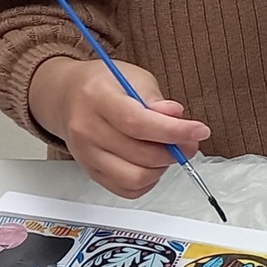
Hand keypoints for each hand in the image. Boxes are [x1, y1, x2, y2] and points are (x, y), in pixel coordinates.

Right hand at [28, 57, 210, 198]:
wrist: (66, 96)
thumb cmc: (102, 85)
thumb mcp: (132, 77)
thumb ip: (155, 98)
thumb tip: (176, 115)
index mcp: (97, 99)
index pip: (138, 123)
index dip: (174, 131)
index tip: (199, 131)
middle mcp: (87, 130)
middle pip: (141, 155)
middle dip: (176, 151)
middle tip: (189, 141)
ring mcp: (86, 155)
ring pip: (136, 178)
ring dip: (162, 168)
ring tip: (167, 151)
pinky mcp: (91, 172)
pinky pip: (127, 190)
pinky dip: (148, 181)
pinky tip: (151, 163)